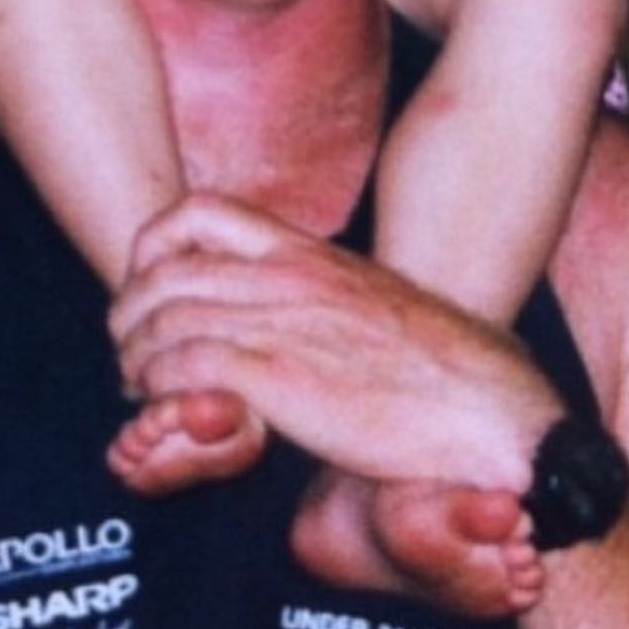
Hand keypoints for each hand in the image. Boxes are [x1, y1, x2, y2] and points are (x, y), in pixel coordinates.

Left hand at [110, 195, 560, 491]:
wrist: (499, 414)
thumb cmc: (448, 371)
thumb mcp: (373, 305)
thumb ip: (319, 298)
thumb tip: (292, 318)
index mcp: (309, 253)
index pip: (198, 215)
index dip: (150, 248)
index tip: (144, 284)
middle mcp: (288, 279)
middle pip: (163, 276)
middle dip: (130, 315)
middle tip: (129, 353)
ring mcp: (283, 326)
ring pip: (163, 322)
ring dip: (135, 359)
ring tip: (139, 388)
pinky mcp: (283, 382)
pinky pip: (187, 370)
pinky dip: (159, 389)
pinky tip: (165, 409)